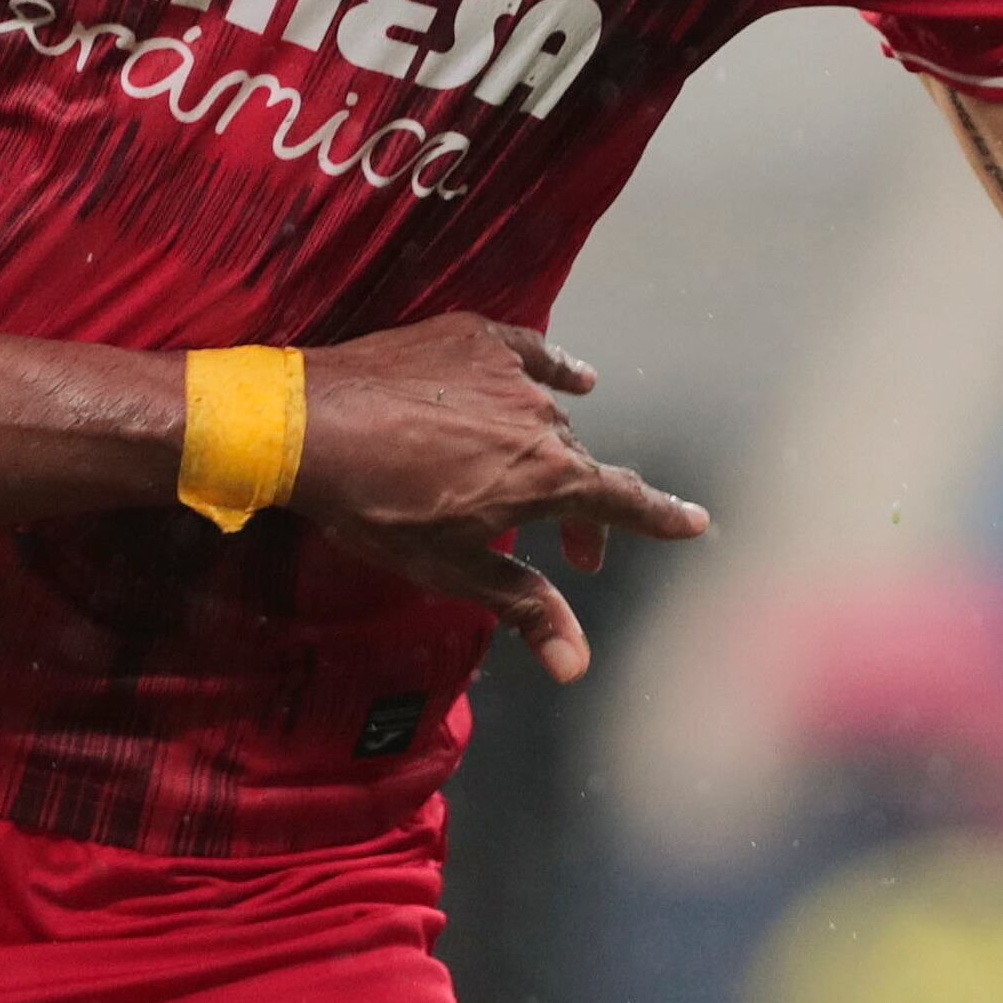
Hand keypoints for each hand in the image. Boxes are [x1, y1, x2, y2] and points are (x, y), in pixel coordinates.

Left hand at [293, 319, 708, 683]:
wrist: (308, 426)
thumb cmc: (376, 507)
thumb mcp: (450, 568)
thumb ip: (523, 606)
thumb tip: (576, 664)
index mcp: (546, 477)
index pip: (622, 502)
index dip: (661, 517)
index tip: (695, 523)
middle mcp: (540, 418)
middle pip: (579, 467)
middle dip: (581, 512)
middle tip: (573, 552)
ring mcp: (505, 372)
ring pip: (548, 416)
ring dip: (553, 449)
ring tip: (549, 473)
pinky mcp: (470, 338)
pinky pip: (530, 353)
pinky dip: (555, 368)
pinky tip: (576, 377)